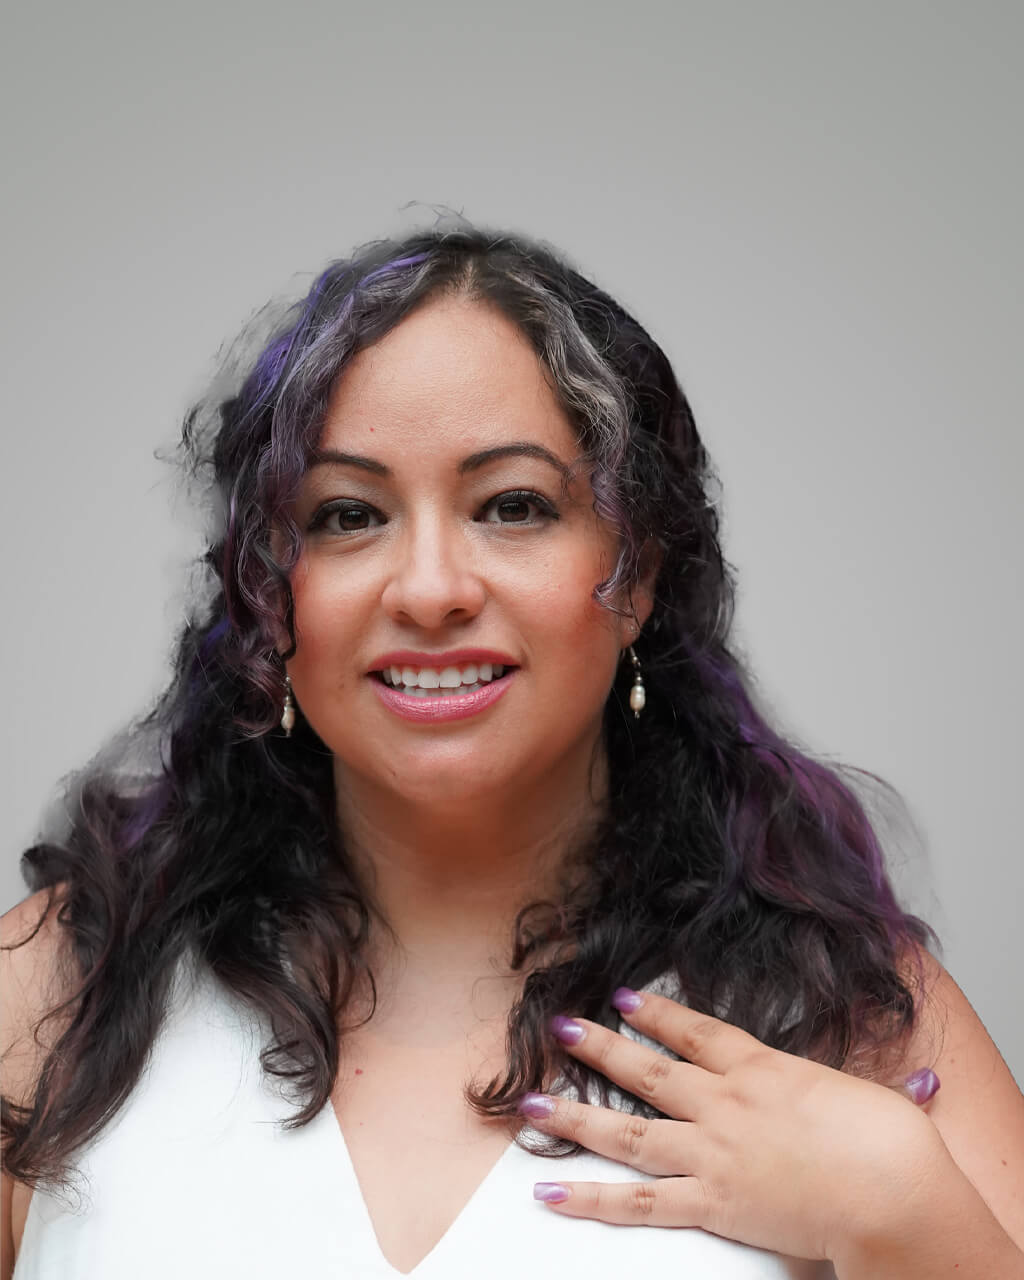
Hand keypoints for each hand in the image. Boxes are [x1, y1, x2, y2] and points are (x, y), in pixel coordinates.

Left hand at [517, 988, 943, 1263]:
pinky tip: (549, 1189)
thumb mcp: (867, 1097)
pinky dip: (589, 1197)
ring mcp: (710, 1151)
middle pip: (648, 1071)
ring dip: (573, 1114)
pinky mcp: (709, 1201)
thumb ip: (868, 1088)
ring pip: (625, 1129)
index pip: (694, 1031)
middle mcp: (723, 1103)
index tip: (626, 996)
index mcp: (759, 1068)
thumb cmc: (887, 1141)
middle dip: (599, 1047)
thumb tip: (922, 1086)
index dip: (657, 1012)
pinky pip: (636, 1201)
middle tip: (560, 1027)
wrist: (887, 1187)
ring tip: (529, 1101)